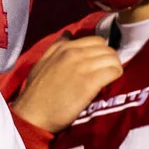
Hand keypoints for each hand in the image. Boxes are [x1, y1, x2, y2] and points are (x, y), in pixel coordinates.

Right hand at [11, 32, 125, 133]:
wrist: (33, 114)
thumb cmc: (36, 92)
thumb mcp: (42, 62)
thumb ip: (56, 47)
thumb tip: (68, 34)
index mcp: (64, 47)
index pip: (96, 40)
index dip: (101, 51)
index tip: (100, 62)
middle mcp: (75, 53)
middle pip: (106, 48)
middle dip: (110, 58)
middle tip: (106, 71)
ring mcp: (83, 66)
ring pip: (112, 59)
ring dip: (114, 67)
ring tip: (109, 78)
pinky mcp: (90, 82)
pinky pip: (113, 72)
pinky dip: (115, 76)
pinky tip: (109, 84)